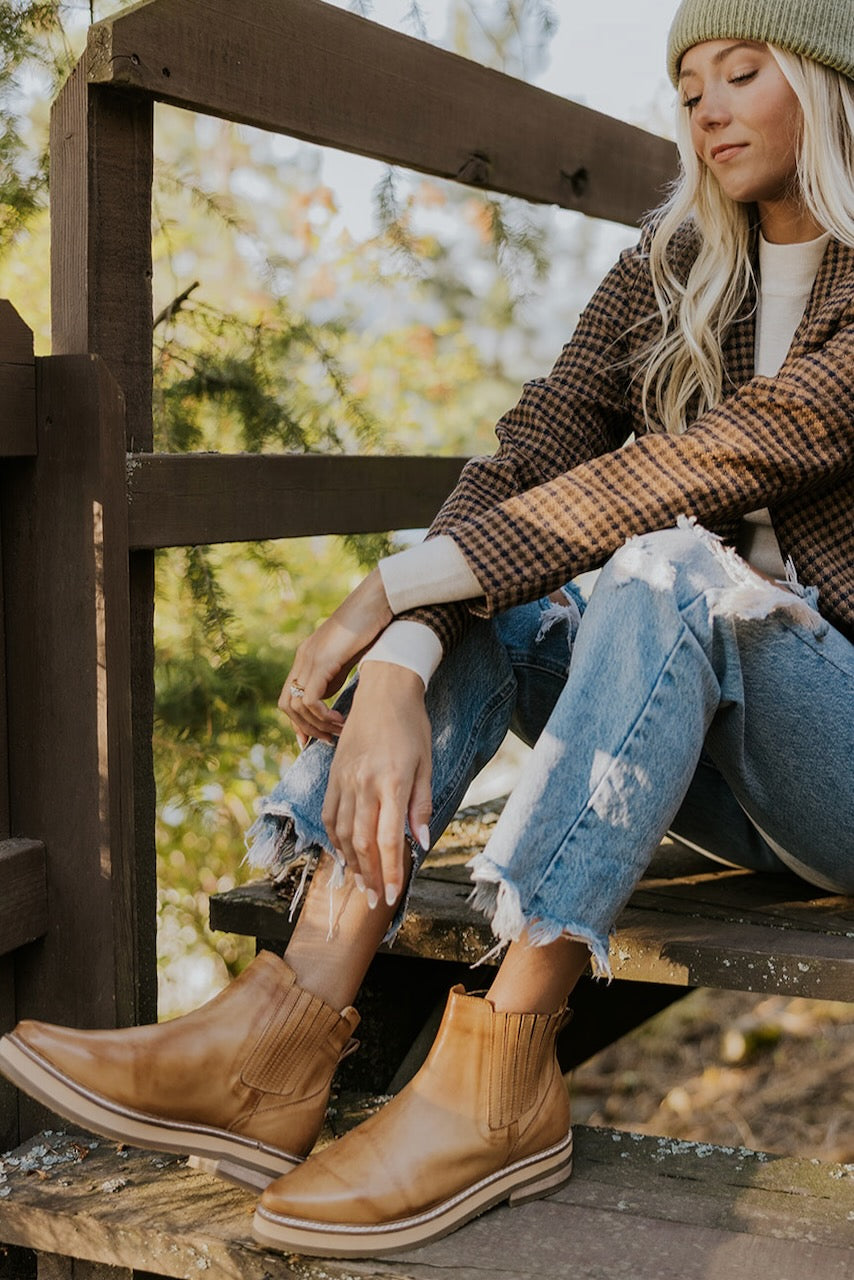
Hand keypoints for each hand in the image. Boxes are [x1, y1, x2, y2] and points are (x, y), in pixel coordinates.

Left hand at [279, 568, 392, 745]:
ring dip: (316, 726)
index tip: (315, 738)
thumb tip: (329, 701)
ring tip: (338, 731)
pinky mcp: (322, 661)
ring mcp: (309, 658)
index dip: (298, 722)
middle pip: (286, 705)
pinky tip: (340, 720)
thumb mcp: (348, 658)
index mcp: (307, 658)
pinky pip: (310, 699)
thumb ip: (334, 676)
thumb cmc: (371, 627)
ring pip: (296, 705)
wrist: (379, 601)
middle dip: (304, 728)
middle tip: (326, 740)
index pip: (289, 697)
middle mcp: (302, 658)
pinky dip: (322, 716)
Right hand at [321, 662, 431, 908]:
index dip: (389, 872)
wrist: (384, 689)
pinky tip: (344, 854)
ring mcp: (344, 779)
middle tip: (374, 901)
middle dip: (369, 876)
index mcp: (392, 782)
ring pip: (342, 833)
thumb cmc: (412, 726)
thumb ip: (421, 805)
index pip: (388, 840)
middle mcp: (364, 783)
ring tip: (361, 885)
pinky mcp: (333, 774)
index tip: (392, 895)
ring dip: (352, 863)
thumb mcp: (427, 764)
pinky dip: (334, 839)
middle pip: (362, 842)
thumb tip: (420, 842)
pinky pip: (329, 814)